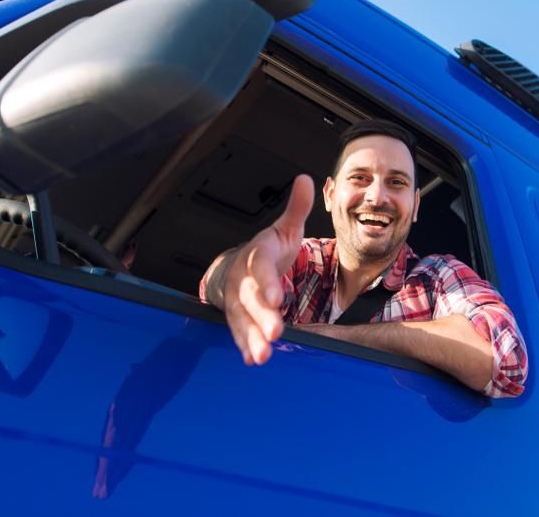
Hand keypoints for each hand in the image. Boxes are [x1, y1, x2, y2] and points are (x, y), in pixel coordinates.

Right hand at [222, 175, 313, 364]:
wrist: (234, 267)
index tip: (277, 297)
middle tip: (276, 332)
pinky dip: (245, 346)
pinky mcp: (236, 318)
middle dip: (261, 316)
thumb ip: (296, 209)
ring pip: (241, 320)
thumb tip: (305, 180)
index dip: (266, 283)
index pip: (259, 267)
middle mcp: (242, 280)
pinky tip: (254, 358)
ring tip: (263, 355)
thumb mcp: (283, 229)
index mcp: (256, 256)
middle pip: (250, 299)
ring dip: (251, 338)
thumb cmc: (265, 251)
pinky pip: (238, 332)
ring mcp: (236, 301)